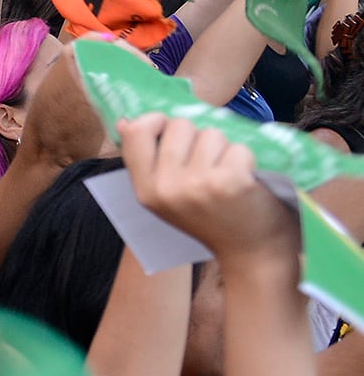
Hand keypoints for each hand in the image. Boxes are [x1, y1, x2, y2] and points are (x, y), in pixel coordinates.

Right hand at [119, 113, 295, 266]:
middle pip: (179, 125)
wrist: (250, 254)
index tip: (173, 133)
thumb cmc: (210, 219)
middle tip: (207, 164)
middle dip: (197, 137)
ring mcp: (198, 184)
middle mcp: (166, 187)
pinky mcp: (230, 182)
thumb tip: (125, 122)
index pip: (137, 132)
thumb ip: (147, 160)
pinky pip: (238, 147)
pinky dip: (246, 160)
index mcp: (145, 189)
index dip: (156, 122)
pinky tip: (245, 181)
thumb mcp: (167, 195)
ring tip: (226, 174)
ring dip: (224, 149)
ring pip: (211, 134)